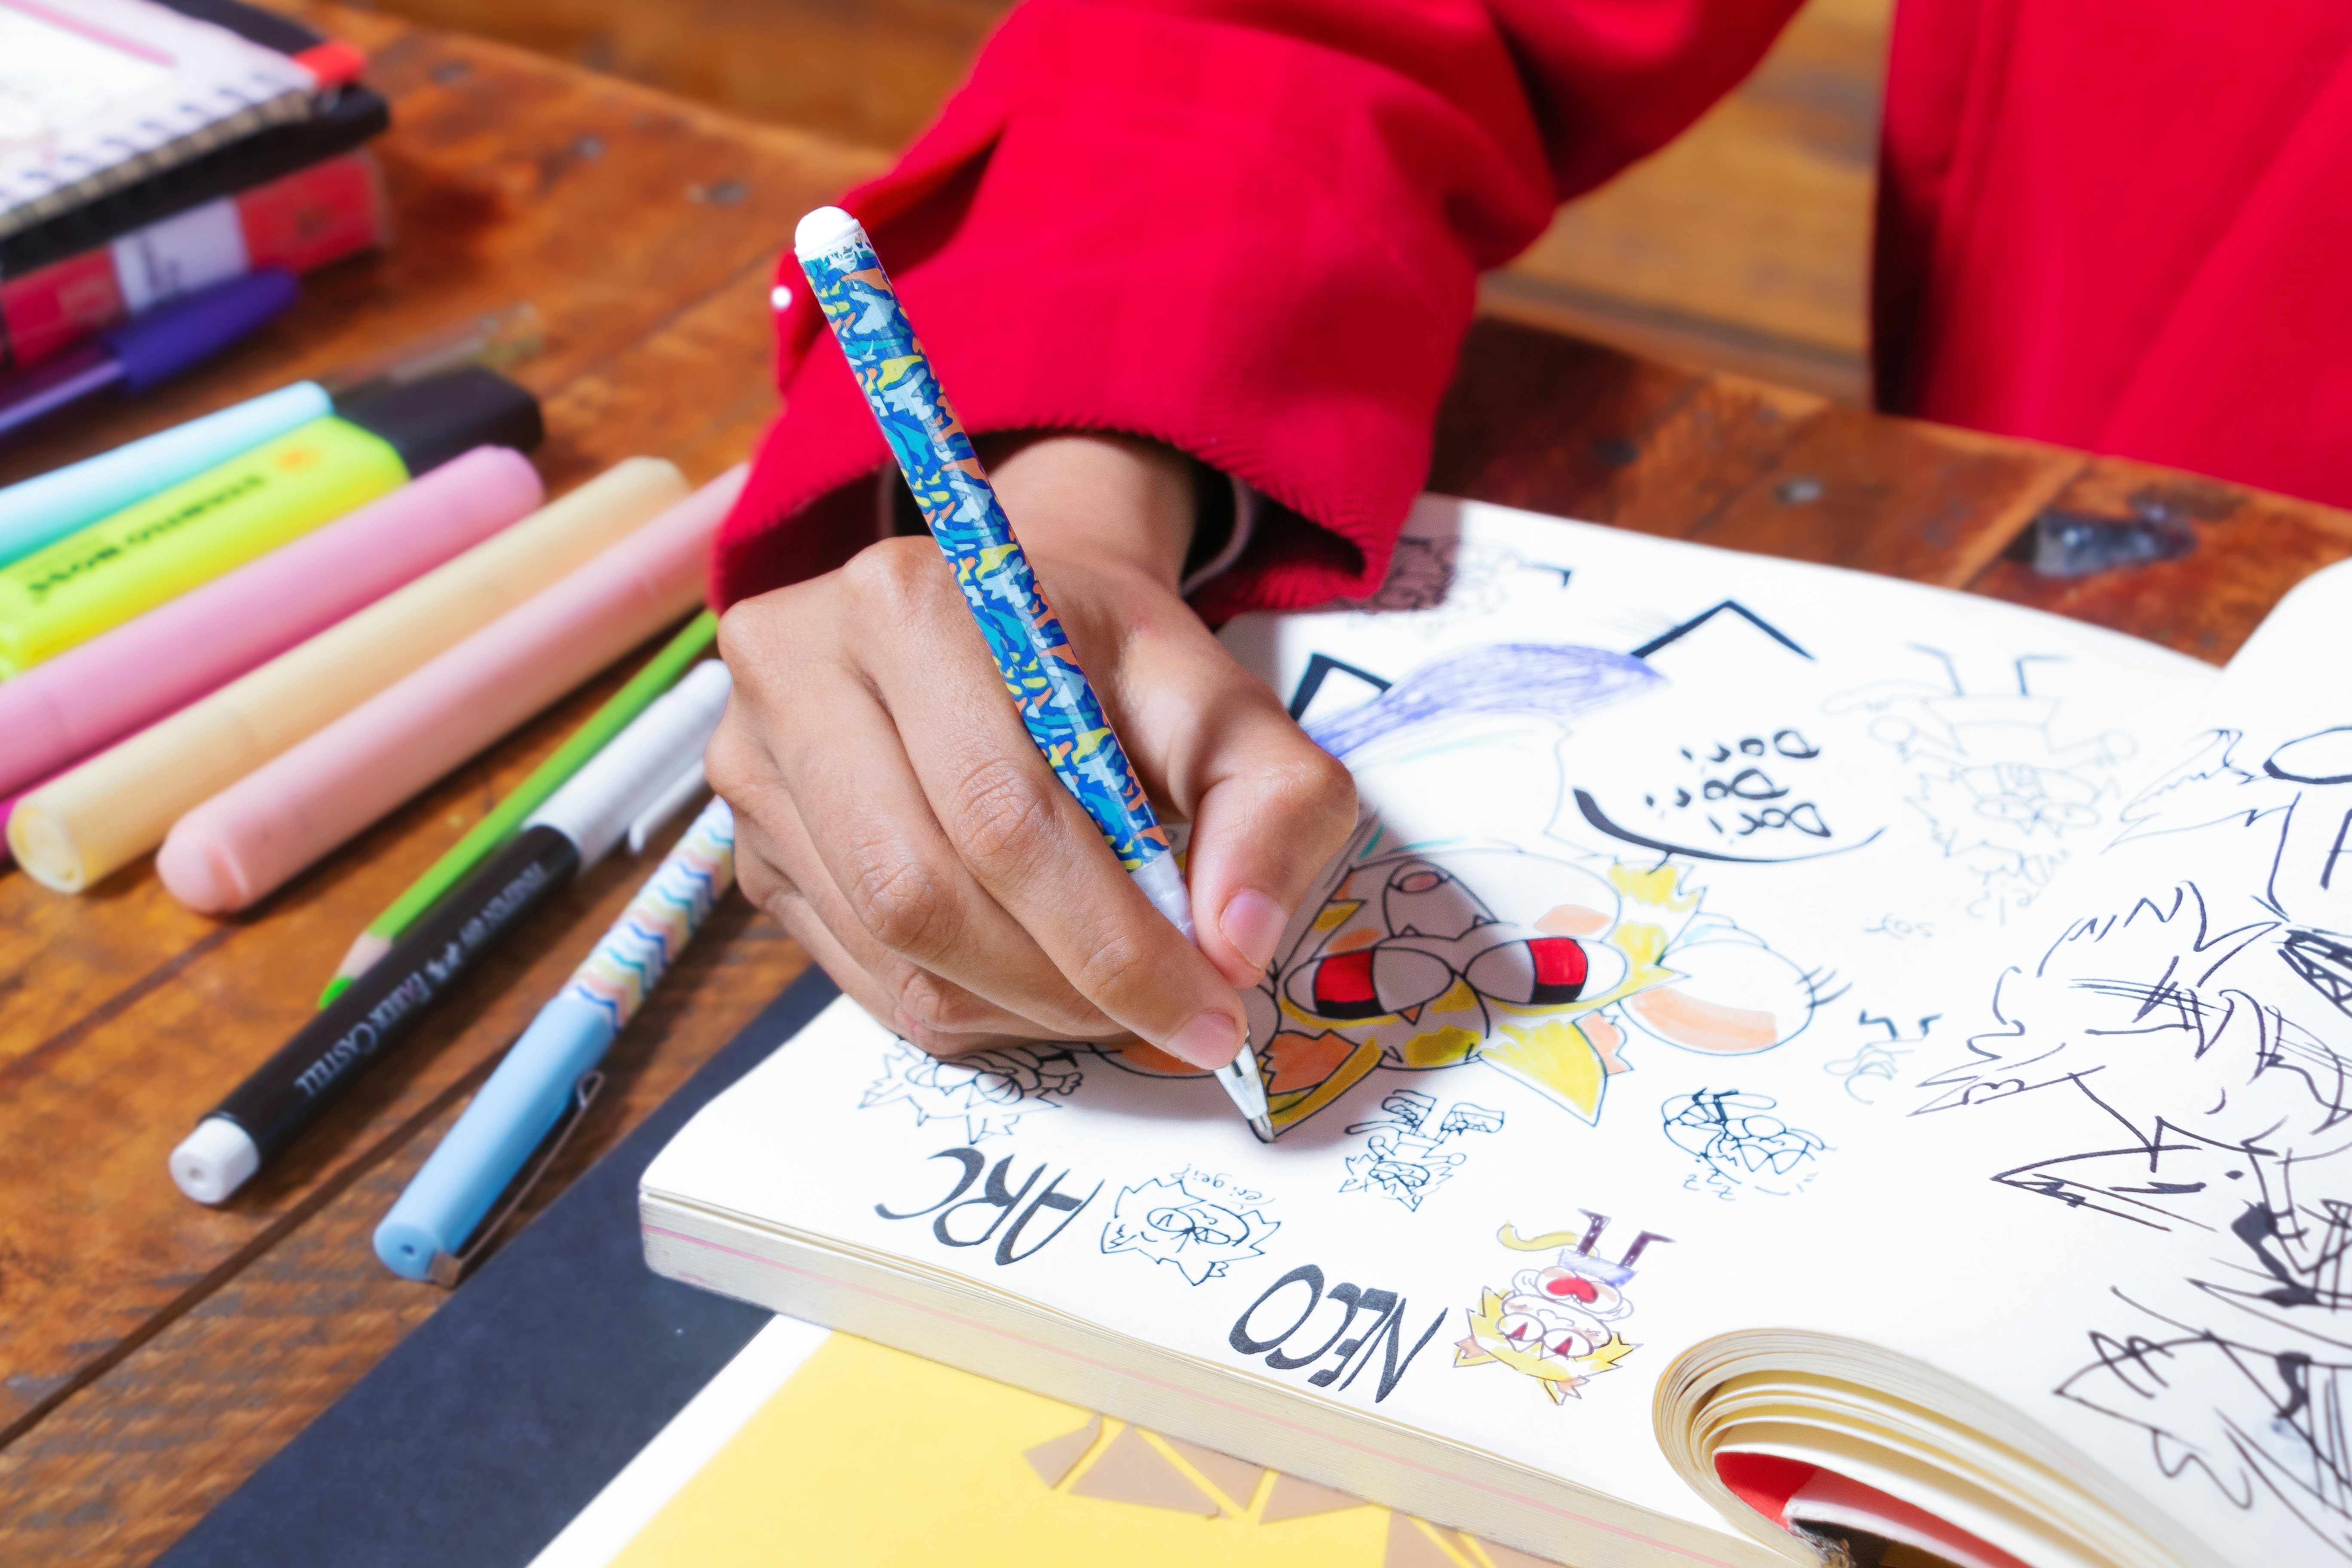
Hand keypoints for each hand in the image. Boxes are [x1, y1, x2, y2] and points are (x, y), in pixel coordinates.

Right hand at [709, 433, 1356, 1066]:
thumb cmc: (1110, 663)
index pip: (1004, 814)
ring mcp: (752, 765)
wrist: (1008, 621)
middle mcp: (798, 670)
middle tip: (1168, 1018)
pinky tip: (1035, 976)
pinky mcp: (752, 846)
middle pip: (926, 893)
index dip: (1112, 939)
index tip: (1211, 1011)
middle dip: (1066, 984)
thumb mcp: (1227, 702)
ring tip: (1110, 993)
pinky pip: (862, 977)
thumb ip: (1270, 807)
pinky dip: (968, 1006)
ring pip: (892, 951)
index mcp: (908, 601)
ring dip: (1022, 1006)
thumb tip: (1237, 946)